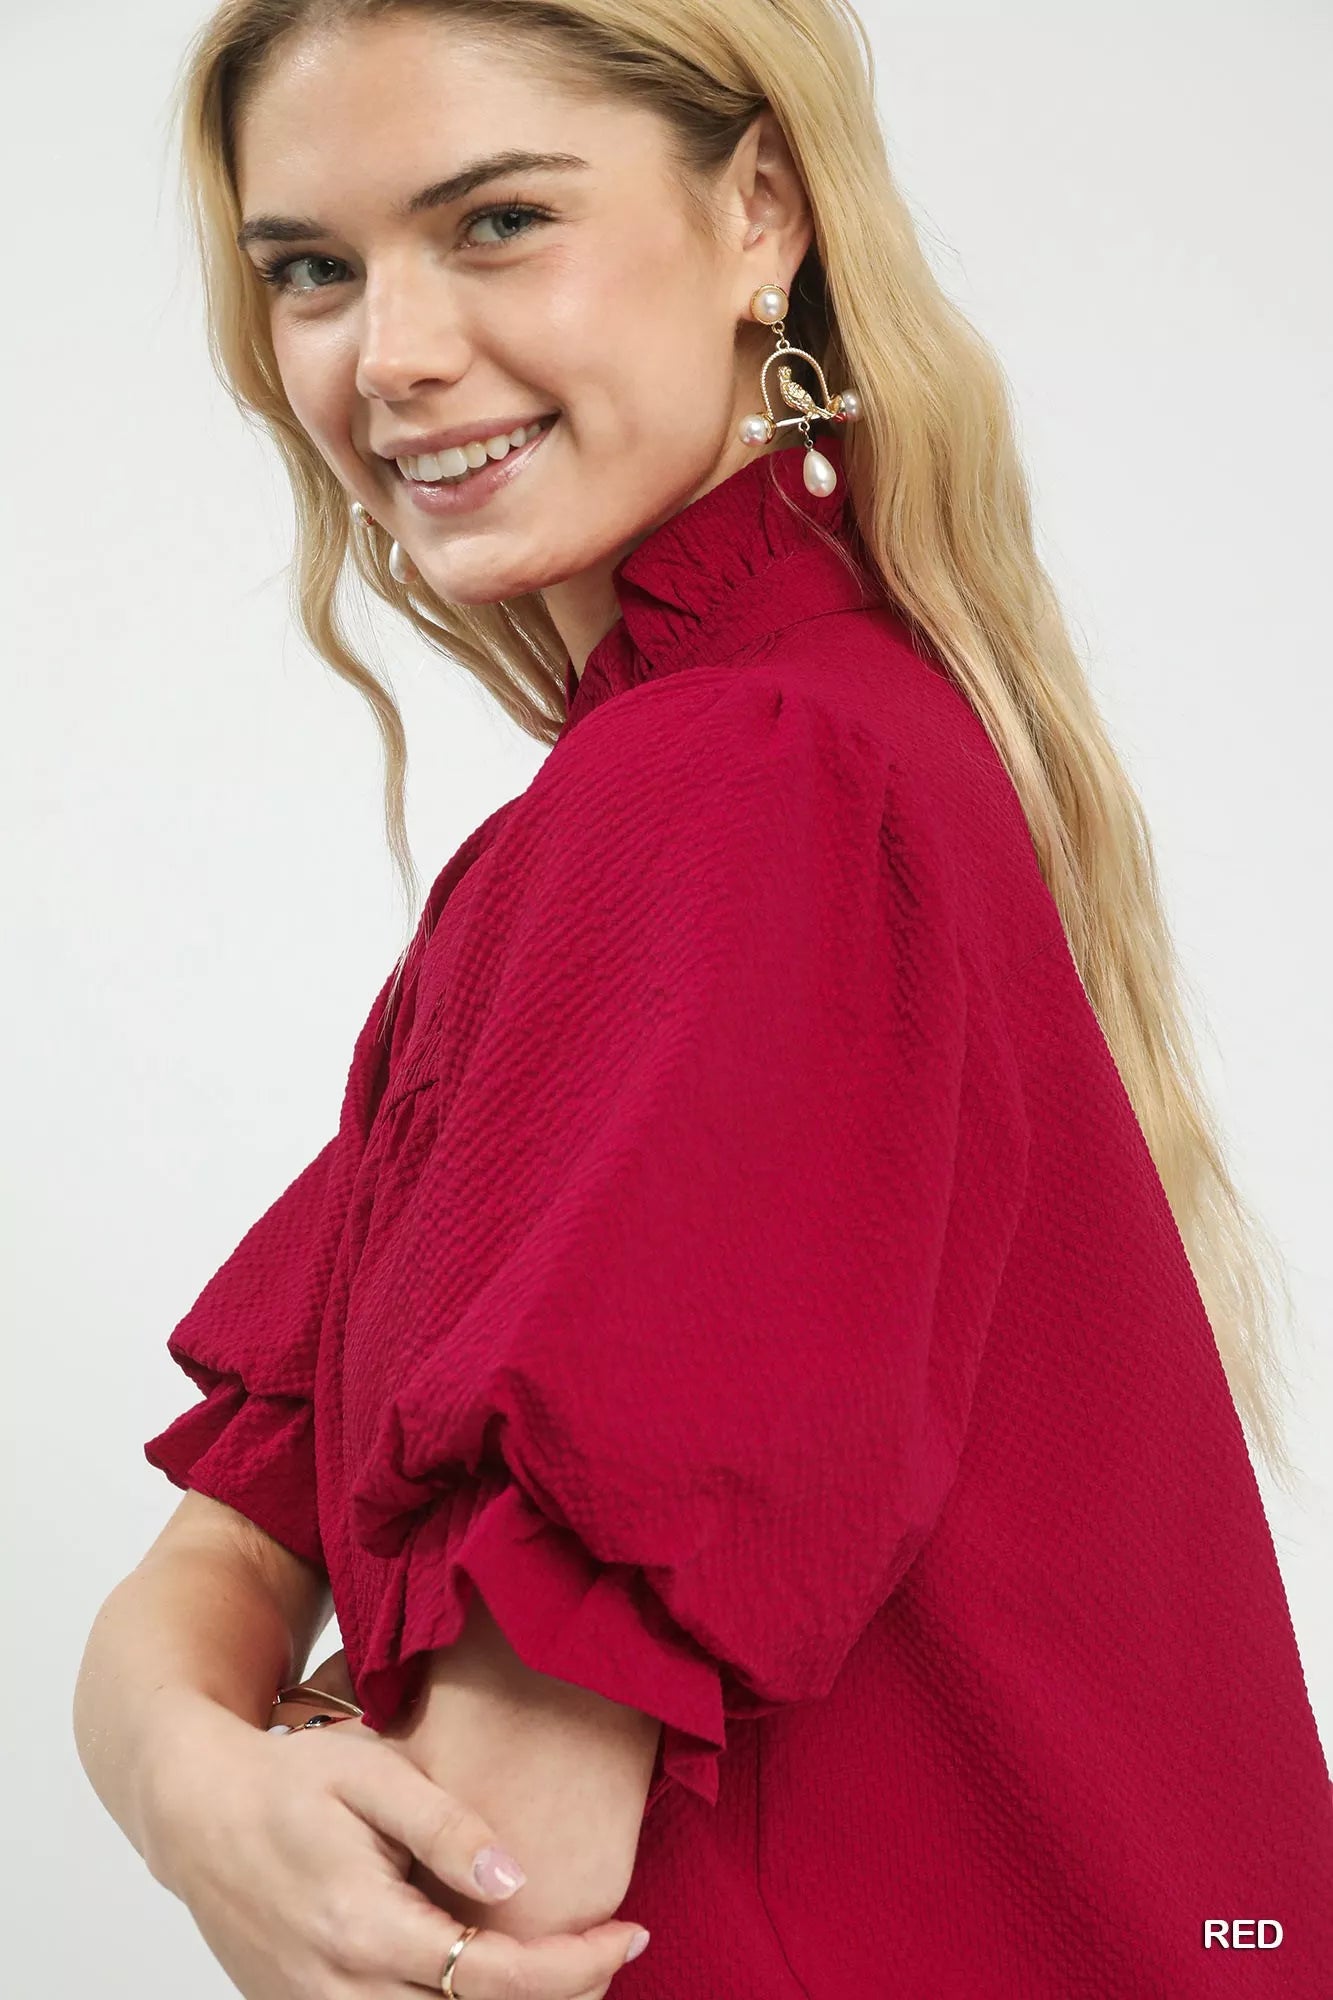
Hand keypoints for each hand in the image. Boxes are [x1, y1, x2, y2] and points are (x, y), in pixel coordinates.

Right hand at [145, 1696, 649, 1996]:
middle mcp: (340, 1990)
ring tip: (564, 1964)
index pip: (493, 1979)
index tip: (630, 1934)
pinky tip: (490, 1975)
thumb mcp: (371, 1773)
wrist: (194, 1811)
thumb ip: (446, 1825)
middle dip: (559, 1999)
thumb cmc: (288, 1778)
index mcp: (364, 1927)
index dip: (574, 1968)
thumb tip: (517, 1881)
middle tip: (609, 1950)